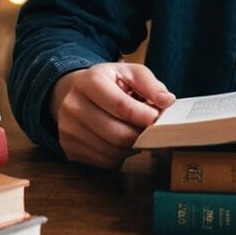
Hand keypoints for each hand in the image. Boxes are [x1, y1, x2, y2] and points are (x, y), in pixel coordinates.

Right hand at [49, 62, 174, 168]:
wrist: (74, 92)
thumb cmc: (109, 82)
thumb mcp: (130, 73)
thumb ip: (150, 84)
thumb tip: (167, 101)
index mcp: (89, 82)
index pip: (120, 106)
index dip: (143, 115)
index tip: (157, 118)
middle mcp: (73, 105)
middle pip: (116, 133)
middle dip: (140, 135)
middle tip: (152, 131)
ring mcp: (68, 129)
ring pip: (111, 151)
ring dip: (132, 147)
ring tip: (138, 134)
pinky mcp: (69, 148)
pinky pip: (104, 162)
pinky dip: (120, 156)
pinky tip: (123, 143)